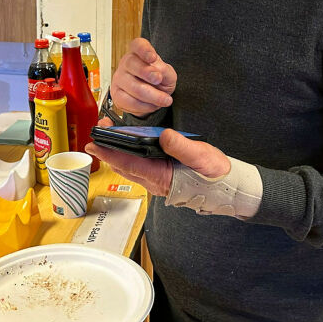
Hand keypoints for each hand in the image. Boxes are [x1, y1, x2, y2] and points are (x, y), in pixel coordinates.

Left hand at [86, 127, 229, 196]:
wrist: (228, 188)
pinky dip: (128, 155)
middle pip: (124, 165)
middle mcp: (155, 181)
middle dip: (108, 150)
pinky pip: (139, 166)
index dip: (110, 154)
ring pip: (130, 166)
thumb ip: (182, 147)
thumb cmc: (215, 174)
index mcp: (162, 177)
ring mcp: (157, 180)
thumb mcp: (201, 157)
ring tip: (108, 135)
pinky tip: (127, 145)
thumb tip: (164, 136)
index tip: (94, 145)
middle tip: (96, 133)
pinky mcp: (162, 176)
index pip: (129, 164)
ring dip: (116, 152)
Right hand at [110, 37, 177, 116]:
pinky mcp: (117, 95)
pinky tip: (154, 105)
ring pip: (134, 87)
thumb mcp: (168, 74)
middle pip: (132, 64)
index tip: (153, 57)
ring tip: (165, 100)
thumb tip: (158, 72)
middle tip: (159, 79)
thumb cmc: (157, 80)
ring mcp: (119, 79)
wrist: (151, 96)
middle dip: (146, 73)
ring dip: (153, 96)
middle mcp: (126, 63)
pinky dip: (145, 106)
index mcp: (138, 53)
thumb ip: (165, 71)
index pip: (138, 45)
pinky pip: (130, 102)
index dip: (144, 50)